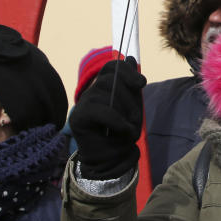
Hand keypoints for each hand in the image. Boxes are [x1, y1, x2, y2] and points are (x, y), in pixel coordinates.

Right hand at [69, 57, 144, 179]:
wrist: (109, 162)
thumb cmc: (121, 135)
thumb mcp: (132, 107)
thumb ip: (132, 86)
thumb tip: (131, 58)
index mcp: (104, 88)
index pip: (113, 67)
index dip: (127, 70)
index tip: (141, 83)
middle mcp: (92, 92)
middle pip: (113, 79)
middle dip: (131, 99)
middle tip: (136, 120)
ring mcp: (83, 103)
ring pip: (108, 93)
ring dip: (126, 113)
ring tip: (129, 130)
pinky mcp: (78, 117)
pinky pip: (102, 109)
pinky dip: (117, 121)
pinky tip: (122, 131)